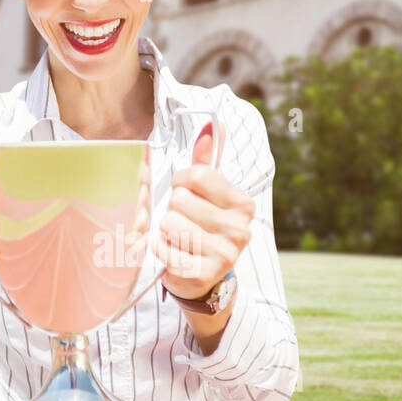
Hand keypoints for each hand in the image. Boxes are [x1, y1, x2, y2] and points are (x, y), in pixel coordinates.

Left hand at [154, 120, 254, 300]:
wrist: (202, 278)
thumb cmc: (200, 226)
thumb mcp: (206, 193)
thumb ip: (207, 159)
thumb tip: (212, 122)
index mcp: (242, 204)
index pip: (196, 174)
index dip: (180, 181)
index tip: (184, 193)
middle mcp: (239, 229)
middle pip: (180, 199)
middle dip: (172, 209)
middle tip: (182, 222)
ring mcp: (223, 255)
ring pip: (169, 223)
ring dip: (164, 230)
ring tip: (177, 239)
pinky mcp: (201, 275)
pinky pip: (162, 248)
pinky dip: (159, 249)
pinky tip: (172, 254)